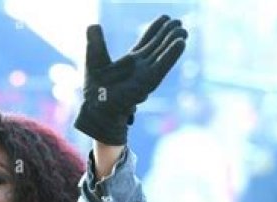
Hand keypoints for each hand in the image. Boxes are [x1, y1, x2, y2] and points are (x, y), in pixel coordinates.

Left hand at [75, 15, 187, 145]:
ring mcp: (145, 75)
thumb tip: (93, 25)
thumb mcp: (94, 60)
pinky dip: (171, 55)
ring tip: (183, 31)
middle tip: (179, 22)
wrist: (96, 109)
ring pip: (162, 56)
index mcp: (130, 62)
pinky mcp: (147, 83)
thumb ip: (96, 43)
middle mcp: (140, 68)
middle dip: (168, 34)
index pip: (146, 42)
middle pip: (157, 47)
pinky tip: (180, 43)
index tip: (165, 17)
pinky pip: (162, 67)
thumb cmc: (94, 89)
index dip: (155, 29)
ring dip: (173, 43)